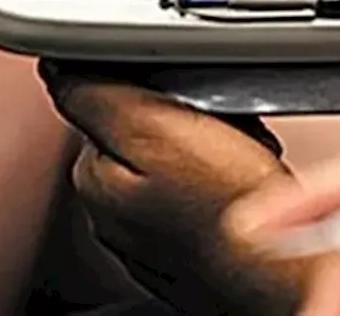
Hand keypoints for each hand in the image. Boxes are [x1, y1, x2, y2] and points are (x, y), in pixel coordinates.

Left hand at [37, 62, 300, 315]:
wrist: (281, 273)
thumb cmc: (230, 209)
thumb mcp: (154, 128)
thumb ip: (97, 95)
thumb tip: (58, 67)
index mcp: (96, 177)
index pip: (106, 97)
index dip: (152, 81)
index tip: (183, 91)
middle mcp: (113, 212)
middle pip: (143, 126)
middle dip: (183, 114)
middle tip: (217, 125)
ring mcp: (150, 235)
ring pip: (176, 157)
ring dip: (208, 145)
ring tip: (237, 154)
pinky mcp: (188, 248)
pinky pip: (200, 190)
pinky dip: (222, 179)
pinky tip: (241, 184)